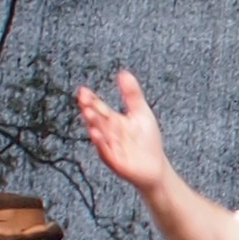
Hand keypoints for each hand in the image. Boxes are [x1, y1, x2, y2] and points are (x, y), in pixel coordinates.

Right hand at [77, 71, 171, 192]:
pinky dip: (101, 143)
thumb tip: (123, 73)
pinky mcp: (115, 162)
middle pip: (97, 119)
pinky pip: (106, 151)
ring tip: (88, 113)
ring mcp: (110, 148)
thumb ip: (131, 94)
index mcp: (113, 122)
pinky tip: (96, 134)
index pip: (99, 108)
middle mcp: (108, 134)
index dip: (91, 99)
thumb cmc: (147, 141)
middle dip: (89, 109)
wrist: (155, 167)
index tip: (82, 90)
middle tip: (82, 98)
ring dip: (93, 124)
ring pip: (99, 134)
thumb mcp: (140, 113)